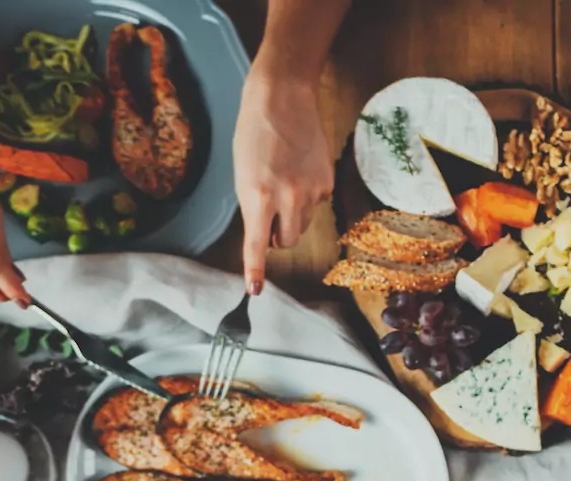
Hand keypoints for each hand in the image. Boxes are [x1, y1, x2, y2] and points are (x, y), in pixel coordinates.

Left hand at [232, 63, 334, 294]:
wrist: (283, 98)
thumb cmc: (254, 133)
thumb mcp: (243, 174)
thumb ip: (254, 206)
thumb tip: (267, 234)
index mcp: (258, 196)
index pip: (257, 245)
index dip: (254, 271)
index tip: (254, 292)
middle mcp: (287, 199)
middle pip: (287, 241)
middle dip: (279, 235)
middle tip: (271, 213)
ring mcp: (311, 192)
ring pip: (303, 224)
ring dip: (294, 215)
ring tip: (285, 181)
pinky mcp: (327, 183)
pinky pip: (317, 205)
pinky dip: (308, 196)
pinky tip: (300, 170)